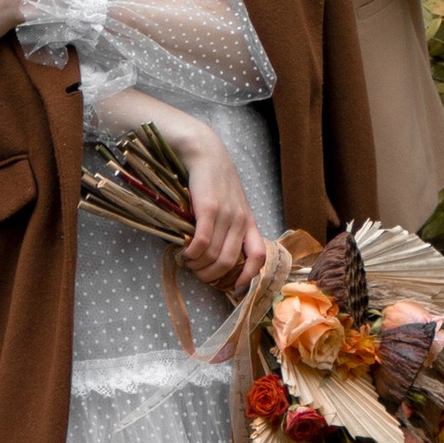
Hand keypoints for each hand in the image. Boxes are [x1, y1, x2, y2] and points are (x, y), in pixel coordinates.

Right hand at [165, 115, 266, 296]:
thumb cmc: (214, 181)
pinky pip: (202, 242)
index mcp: (248, 222)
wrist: (205, 153)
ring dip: (198, 266)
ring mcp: (227, 214)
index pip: (258, 256)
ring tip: (188, 262)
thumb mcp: (230, 204)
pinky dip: (192, 253)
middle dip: (212, 275)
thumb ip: (228, 227)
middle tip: (197, 274)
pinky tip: (185, 252)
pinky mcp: (209, 208)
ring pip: (215, 255)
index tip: (235, 289)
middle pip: (229, 262)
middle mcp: (241, 220)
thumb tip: (216, 255)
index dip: (249, 278)